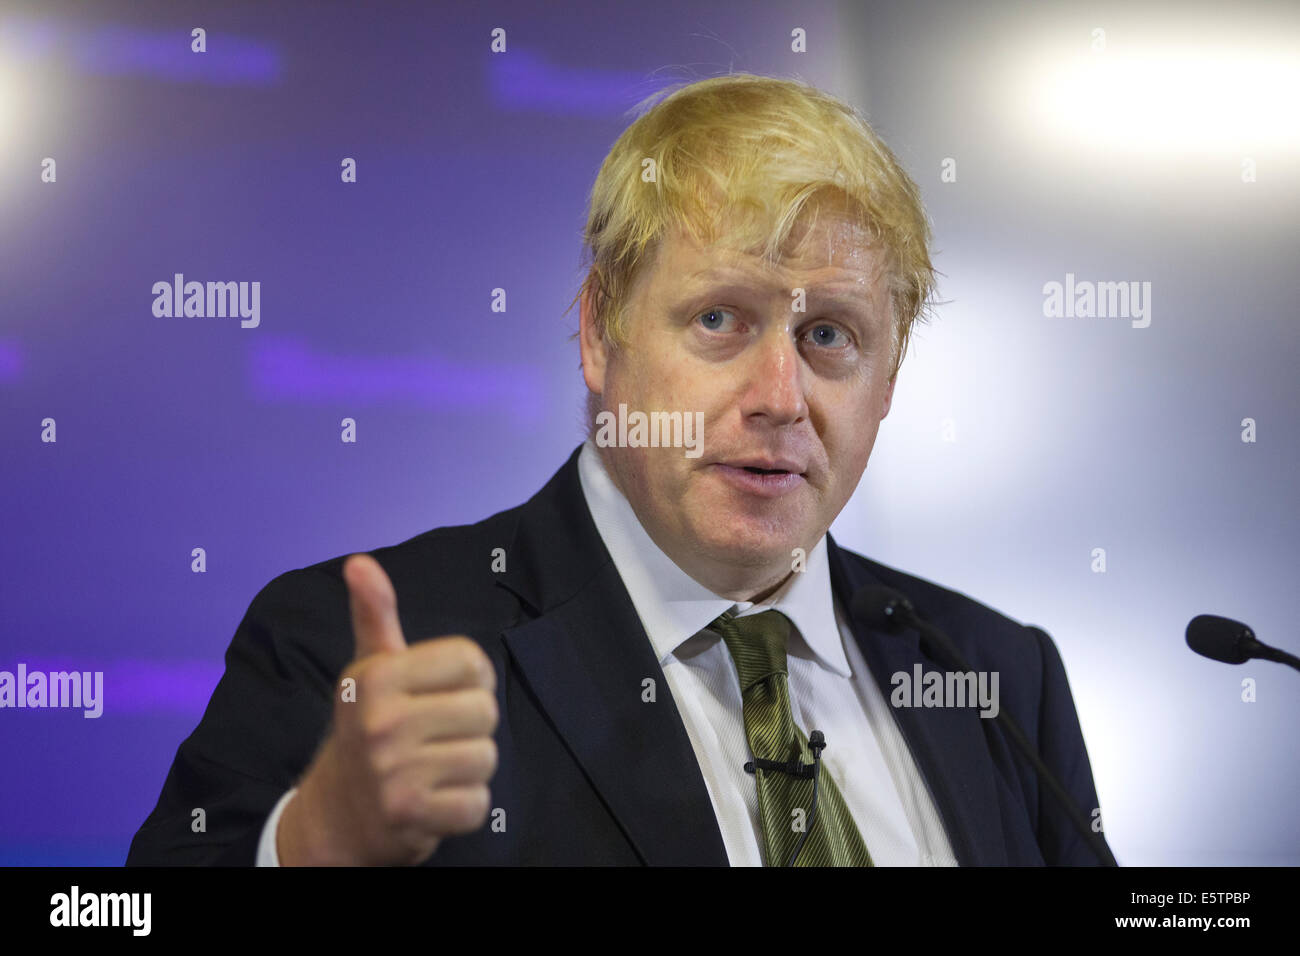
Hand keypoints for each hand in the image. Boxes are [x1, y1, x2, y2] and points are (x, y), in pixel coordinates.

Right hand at [277, 553, 498, 864]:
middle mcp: (381, 721)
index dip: (471, 679)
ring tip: (434, 768)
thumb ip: (375, 614)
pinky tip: (434, 799)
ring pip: (486, 757)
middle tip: (436, 738)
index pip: (473, 661)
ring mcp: (394, 771)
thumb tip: (360, 562)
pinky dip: (464, 806)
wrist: (335, 815)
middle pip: (486, 711)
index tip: (445, 694)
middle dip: (471, 728)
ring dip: (468, 769)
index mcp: (377, 677)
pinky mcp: (410, 815)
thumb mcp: (369, 669)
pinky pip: (477, 803)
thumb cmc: (366, 730)